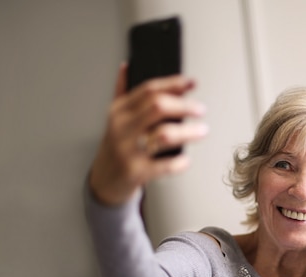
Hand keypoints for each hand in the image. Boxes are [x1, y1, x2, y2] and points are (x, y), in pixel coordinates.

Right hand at [88, 64, 207, 205]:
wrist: (103, 180)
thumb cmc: (116, 146)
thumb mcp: (116, 117)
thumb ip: (123, 91)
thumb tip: (127, 67)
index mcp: (120, 111)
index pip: (149, 90)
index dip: (173, 83)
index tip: (192, 83)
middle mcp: (123, 128)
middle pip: (158, 106)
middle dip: (184, 106)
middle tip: (200, 110)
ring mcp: (128, 150)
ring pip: (164, 134)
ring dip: (188, 132)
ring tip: (202, 131)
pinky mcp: (136, 172)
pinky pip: (164, 165)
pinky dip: (179, 162)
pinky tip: (186, 160)